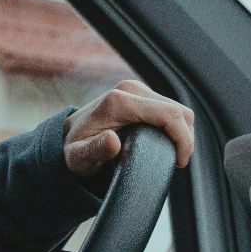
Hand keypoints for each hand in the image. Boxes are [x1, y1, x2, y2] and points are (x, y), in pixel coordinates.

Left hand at [63, 80, 194, 177]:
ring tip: (171, 155)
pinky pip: (169, 109)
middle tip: (176, 162)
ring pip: (178, 109)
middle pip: (179, 111)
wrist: (66, 136)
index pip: (170, 114)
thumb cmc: (73, 149)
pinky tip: (165, 144)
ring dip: (181, 133)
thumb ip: (96, 150)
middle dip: (184, 138)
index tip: (180, 162)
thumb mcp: (80, 157)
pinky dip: (174, 127)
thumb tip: (113, 140)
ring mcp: (135, 89)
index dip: (183, 139)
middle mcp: (129, 89)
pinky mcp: (139, 94)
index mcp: (119, 101)